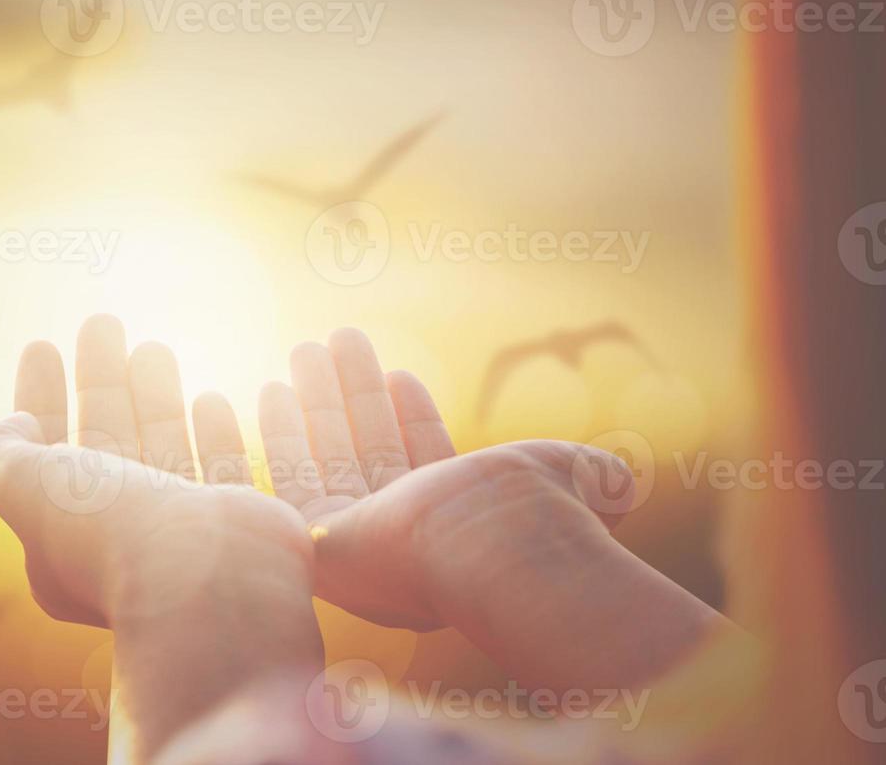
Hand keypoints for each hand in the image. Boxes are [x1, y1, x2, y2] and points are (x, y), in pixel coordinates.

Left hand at [0, 314, 316, 629]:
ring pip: (160, 446)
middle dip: (99, 379)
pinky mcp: (235, 524)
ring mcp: (179, 534)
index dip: (37, 397)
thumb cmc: (115, 534)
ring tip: (152, 344)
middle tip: (103, 322)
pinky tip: (210, 394)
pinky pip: (220, 467)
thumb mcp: (28, 489)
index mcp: (61, 538)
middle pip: (104, 439)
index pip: (42, 452)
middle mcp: (119, 539)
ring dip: (152, 393)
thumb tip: (12, 425)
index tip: (41, 344)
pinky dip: (211, 431)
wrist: (212, 585)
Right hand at [259, 327, 631, 629]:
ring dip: (314, 401)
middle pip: (366, 450)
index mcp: (456, 522)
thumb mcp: (575, 479)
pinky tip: (265, 389)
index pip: (422, 458)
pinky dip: (268, 435)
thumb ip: (593, 476)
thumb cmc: (535, 512)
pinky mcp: (315, 543)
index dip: (407, 416)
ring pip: (325, 458)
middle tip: (332, 341)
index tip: (397, 371)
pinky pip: (280, 482)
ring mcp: (357, 543)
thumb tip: (626, 478)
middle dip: (350, 395)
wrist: (490, 550)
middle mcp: (403, 536)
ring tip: (304, 349)